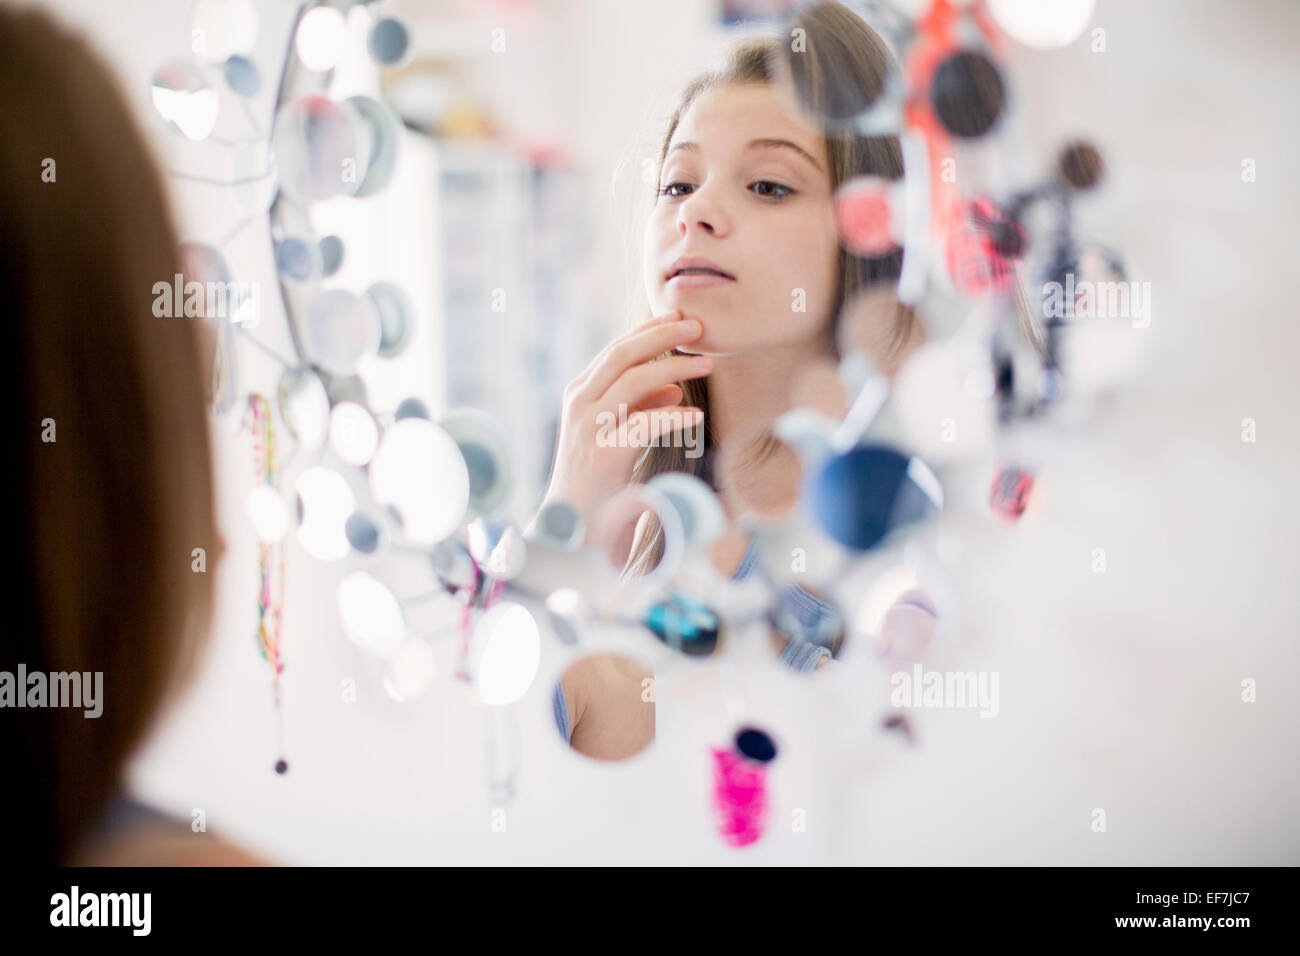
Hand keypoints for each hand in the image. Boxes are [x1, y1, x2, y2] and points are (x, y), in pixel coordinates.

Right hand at [532, 311, 710, 539]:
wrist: (572, 527)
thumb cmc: (599, 482)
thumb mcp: (617, 435)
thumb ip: (639, 409)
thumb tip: (674, 388)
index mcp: (580, 393)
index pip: (616, 349)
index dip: (650, 330)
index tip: (681, 317)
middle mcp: (580, 403)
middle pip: (623, 354)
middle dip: (663, 335)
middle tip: (698, 327)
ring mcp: (588, 427)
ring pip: (633, 381)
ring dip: (675, 368)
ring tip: (708, 364)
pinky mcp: (604, 453)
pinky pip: (643, 424)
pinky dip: (673, 416)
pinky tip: (696, 414)